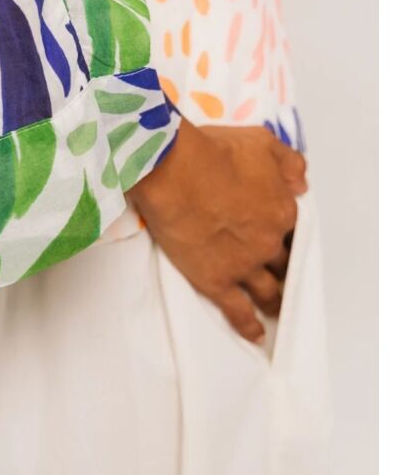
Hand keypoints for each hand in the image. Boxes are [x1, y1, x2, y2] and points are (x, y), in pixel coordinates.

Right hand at [127, 120, 307, 343]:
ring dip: (275, 300)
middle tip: (284, 279)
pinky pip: (238, 310)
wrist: (172, 169)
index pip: (292, 230)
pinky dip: (249, 324)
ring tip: (276, 308)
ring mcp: (244, 265)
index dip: (286, 235)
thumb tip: (302, 185)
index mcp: (282, 209)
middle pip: (284, 263)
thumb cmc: (213, 150)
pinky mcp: (216, 281)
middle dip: (286, 271)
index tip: (280, 239)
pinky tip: (255, 332)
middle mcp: (269, 242)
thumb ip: (289, 163)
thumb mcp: (261, 141)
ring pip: (268, 291)